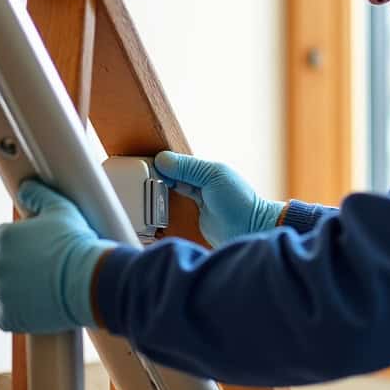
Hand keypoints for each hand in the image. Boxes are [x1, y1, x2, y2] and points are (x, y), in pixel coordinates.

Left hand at [0, 180, 118, 333]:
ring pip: (3, 292)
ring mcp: (2, 292)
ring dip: (18, 292)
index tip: (32, 252)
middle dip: (17, 270)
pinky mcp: (9, 316)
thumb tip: (26, 188)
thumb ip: (39, 196)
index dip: (15, 246)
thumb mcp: (62, 210)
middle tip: (44, 272)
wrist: (91, 280)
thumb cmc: (78, 243)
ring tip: (46, 291)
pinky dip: (16, 315)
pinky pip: (4, 316)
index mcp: (4, 238)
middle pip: (0, 267)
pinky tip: (36, 308)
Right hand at [153, 151, 283, 246]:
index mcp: (204, 169)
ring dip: (158, 194)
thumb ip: (188, 168)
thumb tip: (161, 159)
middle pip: (170, 176)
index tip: (144, 169)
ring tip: (142, 195)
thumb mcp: (213, 176)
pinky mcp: (192, 218)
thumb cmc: (238, 201)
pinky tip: (153, 208)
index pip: (176, 162)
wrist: (249, 230)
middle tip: (139, 183)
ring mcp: (195, 201)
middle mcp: (199, 183)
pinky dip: (163, 208)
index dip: (161, 164)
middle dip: (156, 178)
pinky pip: (173, 211)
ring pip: (169, 193)